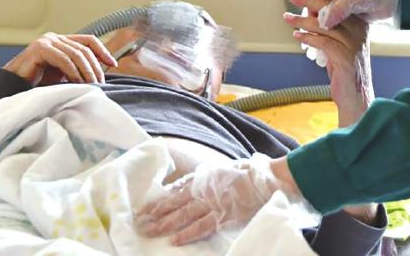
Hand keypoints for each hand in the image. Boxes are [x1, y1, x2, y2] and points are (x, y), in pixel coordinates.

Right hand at [4, 33, 116, 84]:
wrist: (11, 88)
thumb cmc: (36, 83)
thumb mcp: (63, 74)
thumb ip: (77, 69)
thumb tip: (101, 74)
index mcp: (62, 41)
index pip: (89, 40)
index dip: (103, 51)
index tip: (113, 64)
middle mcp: (55, 38)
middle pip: (84, 49)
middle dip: (95, 67)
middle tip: (100, 83)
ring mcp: (47, 41)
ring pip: (76, 54)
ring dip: (87, 71)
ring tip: (91, 85)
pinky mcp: (40, 48)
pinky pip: (64, 59)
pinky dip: (73, 71)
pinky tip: (77, 82)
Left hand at [136, 154, 303, 245]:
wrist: (270, 178)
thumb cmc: (252, 172)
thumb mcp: (227, 169)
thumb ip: (211, 177)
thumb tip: (198, 182)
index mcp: (206, 177)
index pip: (177, 191)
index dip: (160, 201)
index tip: (145, 209)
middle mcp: (205, 189)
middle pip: (175, 203)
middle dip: (156, 214)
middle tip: (139, 223)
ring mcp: (214, 202)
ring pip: (184, 215)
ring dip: (165, 224)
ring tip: (149, 231)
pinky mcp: (224, 215)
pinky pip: (203, 226)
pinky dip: (188, 233)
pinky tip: (175, 240)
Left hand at [286, 0, 372, 125]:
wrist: (356, 98)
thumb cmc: (344, 70)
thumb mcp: (337, 45)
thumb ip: (328, 28)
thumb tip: (309, 12)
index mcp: (360, 24)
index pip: (342, 2)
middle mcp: (359, 31)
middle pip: (333, 9)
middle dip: (310, 1)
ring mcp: (353, 44)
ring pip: (325, 25)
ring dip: (302, 20)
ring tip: (287, 17)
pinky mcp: (345, 57)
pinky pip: (323, 41)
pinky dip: (308, 37)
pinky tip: (297, 36)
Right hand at [310, 0, 400, 29]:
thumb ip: (338, 8)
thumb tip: (323, 22)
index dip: (310, 8)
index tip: (307, 21)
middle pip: (317, 5)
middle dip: (313, 19)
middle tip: (307, 32)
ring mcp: (341, 0)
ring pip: (325, 14)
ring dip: (320, 26)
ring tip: (314, 39)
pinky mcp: (348, 12)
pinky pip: (335, 21)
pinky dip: (331, 29)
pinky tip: (327, 38)